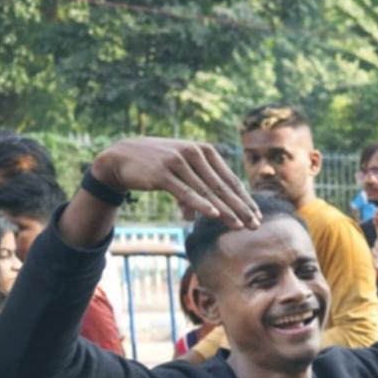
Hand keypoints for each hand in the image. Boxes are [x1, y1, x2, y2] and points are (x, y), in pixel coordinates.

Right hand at [90, 139, 258, 228]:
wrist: (121, 157)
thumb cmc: (156, 166)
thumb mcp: (179, 175)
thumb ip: (191, 193)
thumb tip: (191, 218)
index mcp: (205, 151)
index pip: (230, 179)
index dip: (245, 199)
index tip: (257, 216)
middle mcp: (195, 153)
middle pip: (223, 187)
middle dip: (241, 208)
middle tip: (255, 226)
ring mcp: (179, 162)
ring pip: (207, 191)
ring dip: (225, 211)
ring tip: (240, 226)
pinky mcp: (163, 173)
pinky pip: (186, 192)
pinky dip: (200, 204)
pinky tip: (214, 215)